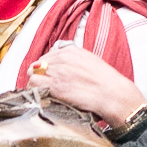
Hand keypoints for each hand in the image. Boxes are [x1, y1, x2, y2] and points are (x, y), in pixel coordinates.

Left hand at [30, 43, 145, 124]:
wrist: (114, 94)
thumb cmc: (105, 82)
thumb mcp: (90, 62)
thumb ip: (73, 60)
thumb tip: (57, 65)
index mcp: (71, 51)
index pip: (46, 57)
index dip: (44, 69)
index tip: (48, 77)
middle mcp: (62, 58)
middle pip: (37, 65)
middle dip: (38, 75)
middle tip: (44, 86)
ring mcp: (57, 71)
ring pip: (32, 74)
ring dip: (34, 83)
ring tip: (41, 92)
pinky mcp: (54, 85)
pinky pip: (33, 84)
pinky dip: (33, 90)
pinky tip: (41, 96)